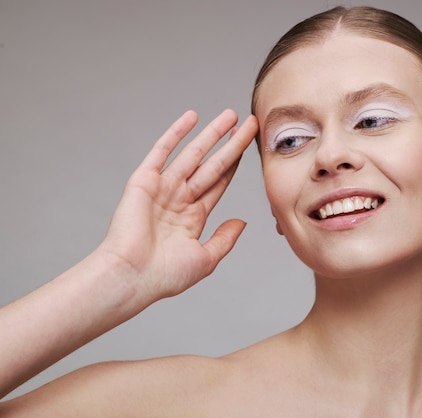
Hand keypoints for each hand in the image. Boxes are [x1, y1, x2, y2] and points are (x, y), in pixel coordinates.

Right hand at [98, 109, 257, 299]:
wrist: (132, 277)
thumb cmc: (164, 275)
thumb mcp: (206, 258)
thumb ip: (225, 238)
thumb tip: (242, 222)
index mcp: (193, 217)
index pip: (219, 182)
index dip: (235, 163)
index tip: (250, 146)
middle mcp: (179, 199)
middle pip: (213, 164)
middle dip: (232, 143)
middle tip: (250, 122)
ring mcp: (162, 188)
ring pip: (193, 154)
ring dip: (212, 133)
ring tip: (231, 115)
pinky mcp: (143, 181)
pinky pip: (162, 151)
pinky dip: (176, 133)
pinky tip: (192, 117)